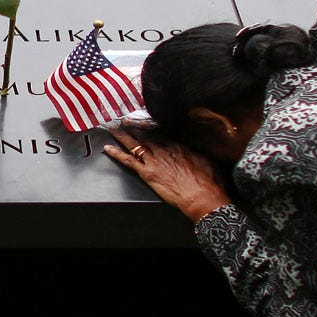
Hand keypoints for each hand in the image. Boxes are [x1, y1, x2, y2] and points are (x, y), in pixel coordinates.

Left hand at [103, 124, 231, 222]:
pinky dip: (116, 154)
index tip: (142, 121)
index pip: (159, 132)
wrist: (201, 195)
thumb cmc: (208, 182)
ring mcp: (154, 160)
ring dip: (122, 135)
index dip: (149, 126)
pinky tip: (108, 148)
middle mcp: (164, 149)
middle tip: (123, 120)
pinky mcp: (147, 172)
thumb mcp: (207, 160)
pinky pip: (128, 161)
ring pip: (134, 144)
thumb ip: (198, 152)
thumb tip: (198, 149)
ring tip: (113, 129)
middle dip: (133, 127)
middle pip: (145, 135)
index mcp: (178, 145)